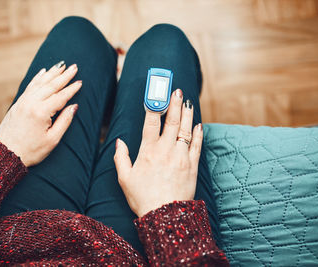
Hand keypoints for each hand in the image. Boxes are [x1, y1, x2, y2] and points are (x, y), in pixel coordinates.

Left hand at [0, 61, 81, 166]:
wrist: (6, 154)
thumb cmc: (32, 150)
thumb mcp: (52, 140)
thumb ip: (64, 121)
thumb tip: (73, 106)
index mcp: (41, 113)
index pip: (60, 97)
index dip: (71, 89)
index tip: (80, 82)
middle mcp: (31, 104)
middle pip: (51, 86)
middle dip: (64, 76)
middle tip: (74, 67)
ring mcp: (23, 102)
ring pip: (40, 83)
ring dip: (52, 73)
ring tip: (62, 65)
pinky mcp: (17, 104)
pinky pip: (30, 87)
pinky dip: (37, 78)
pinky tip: (43, 72)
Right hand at [114, 89, 202, 216]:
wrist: (165, 215)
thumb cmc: (142, 197)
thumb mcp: (124, 178)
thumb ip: (121, 158)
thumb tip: (119, 141)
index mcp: (148, 151)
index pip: (151, 122)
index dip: (153, 105)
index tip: (155, 93)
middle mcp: (165, 150)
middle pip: (171, 121)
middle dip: (173, 103)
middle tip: (176, 90)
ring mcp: (181, 157)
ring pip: (185, 130)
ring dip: (186, 114)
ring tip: (187, 101)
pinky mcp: (192, 166)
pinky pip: (197, 145)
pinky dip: (198, 133)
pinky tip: (198, 124)